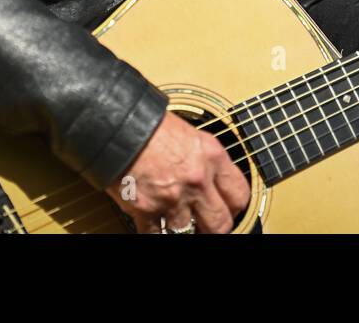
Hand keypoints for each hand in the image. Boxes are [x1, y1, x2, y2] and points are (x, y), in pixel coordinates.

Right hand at [105, 111, 250, 233]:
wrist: (118, 124)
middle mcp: (197, 180)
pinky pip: (157, 234)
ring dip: (184, 229)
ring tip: (179, 222)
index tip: (230, 208)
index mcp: (212, 157)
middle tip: (208, 224)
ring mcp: (173, 198)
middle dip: (215, 227)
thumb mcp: (191, 134)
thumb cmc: (151, 123)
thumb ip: (205, 159)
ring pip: (189, 233)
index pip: (240, 195)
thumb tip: (212, 176)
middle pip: (221, 223)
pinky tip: (156, 224)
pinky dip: (156, 231)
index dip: (236, 206)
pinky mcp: (147, 210)